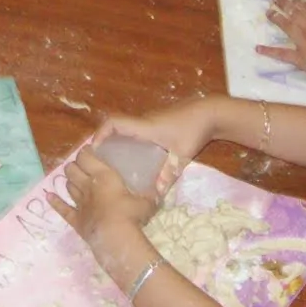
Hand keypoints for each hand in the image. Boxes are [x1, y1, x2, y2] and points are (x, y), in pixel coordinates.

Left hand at [47, 147, 158, 250]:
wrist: (116, 238)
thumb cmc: (132, 215)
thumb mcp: (148, 202)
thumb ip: (151, 195)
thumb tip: (161, 191)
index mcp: (104, 176)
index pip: (86, 156)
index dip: (85, 152)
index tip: (89, 151)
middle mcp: (88, 186)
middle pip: (72, 169)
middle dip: (75, 165)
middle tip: (82, 166)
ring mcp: (80, 203)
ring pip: (68, 185)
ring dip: (69, 180)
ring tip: (73, 178)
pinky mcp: (76, 219)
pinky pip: (62, 208)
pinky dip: (54, 202)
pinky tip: (48, 196)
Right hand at [94, 101, 214, 164]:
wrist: (211, 112)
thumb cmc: (193, 129)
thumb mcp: (181, 154)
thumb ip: (168, 174)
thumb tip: (156, 194)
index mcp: (144, 126)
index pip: (114, 122)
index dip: (100, 134)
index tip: (95, 150)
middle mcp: (143, 121)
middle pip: (115, 126)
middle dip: (104, 141)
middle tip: (99, 162)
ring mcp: (150, 121)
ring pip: (126, 129)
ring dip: (116, 141)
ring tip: (113, 163)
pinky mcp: (157, 123)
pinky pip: (136, 131)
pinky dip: (129, 142)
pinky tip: (135, 158)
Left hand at [259, 0, 305, 86]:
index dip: (299, 2)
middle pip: (295, 14)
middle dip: (284, 5)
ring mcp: (304, 43)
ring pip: (287, 27)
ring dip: (277, 19)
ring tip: (268, 12)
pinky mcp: (300, 58)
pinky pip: (282, 54)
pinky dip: (270, 51)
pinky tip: (258, 48)